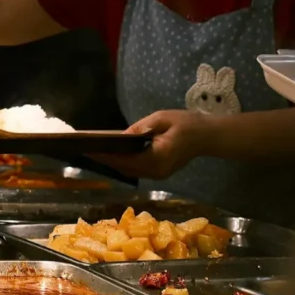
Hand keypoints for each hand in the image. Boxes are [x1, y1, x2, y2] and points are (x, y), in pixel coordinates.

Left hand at [90, 110, 214, 179]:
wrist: (208, 136)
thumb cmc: (187, 124)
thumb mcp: (162, 119)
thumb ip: (140, 129)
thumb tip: (120, 136)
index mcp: (157, 158)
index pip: (125, 160)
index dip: (106, 156)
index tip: (89, 149)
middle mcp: (156, 171)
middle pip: (124, 168)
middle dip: (105, 160)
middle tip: (86, 150)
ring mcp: (158, 175)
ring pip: (129, 171)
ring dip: (113, 162)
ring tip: (95, 151)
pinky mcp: (159, 173)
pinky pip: (136, 170)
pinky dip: (123, 163)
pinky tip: (112, 154)